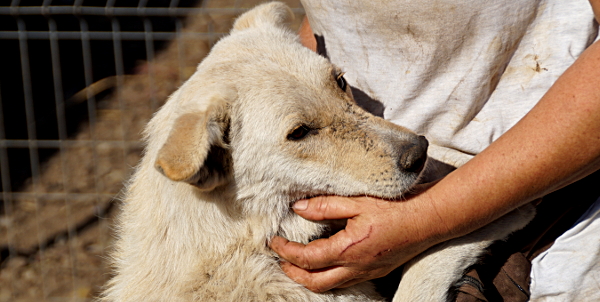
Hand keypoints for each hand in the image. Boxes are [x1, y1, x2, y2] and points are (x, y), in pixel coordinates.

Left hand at [269, 194, 444, 292]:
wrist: (428, 220)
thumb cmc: (395, 208)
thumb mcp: (357, 202)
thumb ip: (325, 206)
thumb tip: (299, 208)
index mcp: (348, 249)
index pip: (307, 258)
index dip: (286, 252)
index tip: (274, 242)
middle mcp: (355, 267)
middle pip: (315, 282)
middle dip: (293, 272)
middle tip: (280, 258)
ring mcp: (366, 272)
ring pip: (329, 285)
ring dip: (309, 277)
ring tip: (297, 263)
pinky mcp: (375, 271)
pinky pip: (345, 282)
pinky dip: (327, 277)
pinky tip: (325, 263)